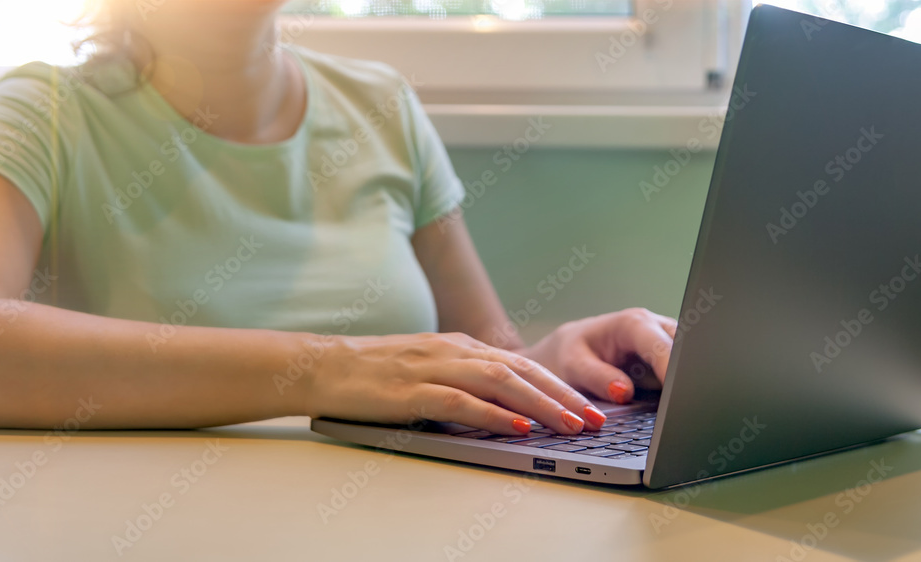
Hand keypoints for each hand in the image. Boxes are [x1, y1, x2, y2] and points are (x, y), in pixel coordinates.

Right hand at [305, 332, 607, 435]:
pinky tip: (518, 428)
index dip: (558, 384)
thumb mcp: (427, 367)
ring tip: (570, 424)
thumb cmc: (375, 372)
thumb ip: (462, 379)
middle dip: (563, 395)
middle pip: (521, 370)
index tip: (588, 404)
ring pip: (501, 383)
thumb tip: (501, 406)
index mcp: (460, 345)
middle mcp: (454, 350)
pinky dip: (494, 415)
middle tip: (595, 418)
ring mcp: (434, 366)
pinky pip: (462, 401)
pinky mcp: (412, 389)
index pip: (521, 363)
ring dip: (541, 405)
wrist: (325, 365)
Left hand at [520, 308, 676, 404]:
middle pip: (687, 352)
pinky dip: (684, 393)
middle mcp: (656, 329)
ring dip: (689, 387)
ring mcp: (667, 346)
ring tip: (683, 415)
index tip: (679, 396)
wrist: (569, 353)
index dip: (673, 370)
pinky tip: (679, 412)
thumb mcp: (573, 366)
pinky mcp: (670, 364)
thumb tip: (624, 391)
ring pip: (691, 364)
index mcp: (633, 323)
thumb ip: (596, 377)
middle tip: (685, 411)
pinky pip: (685, 377)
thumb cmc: (569, 355)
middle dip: (689, 379)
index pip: (662, 346)